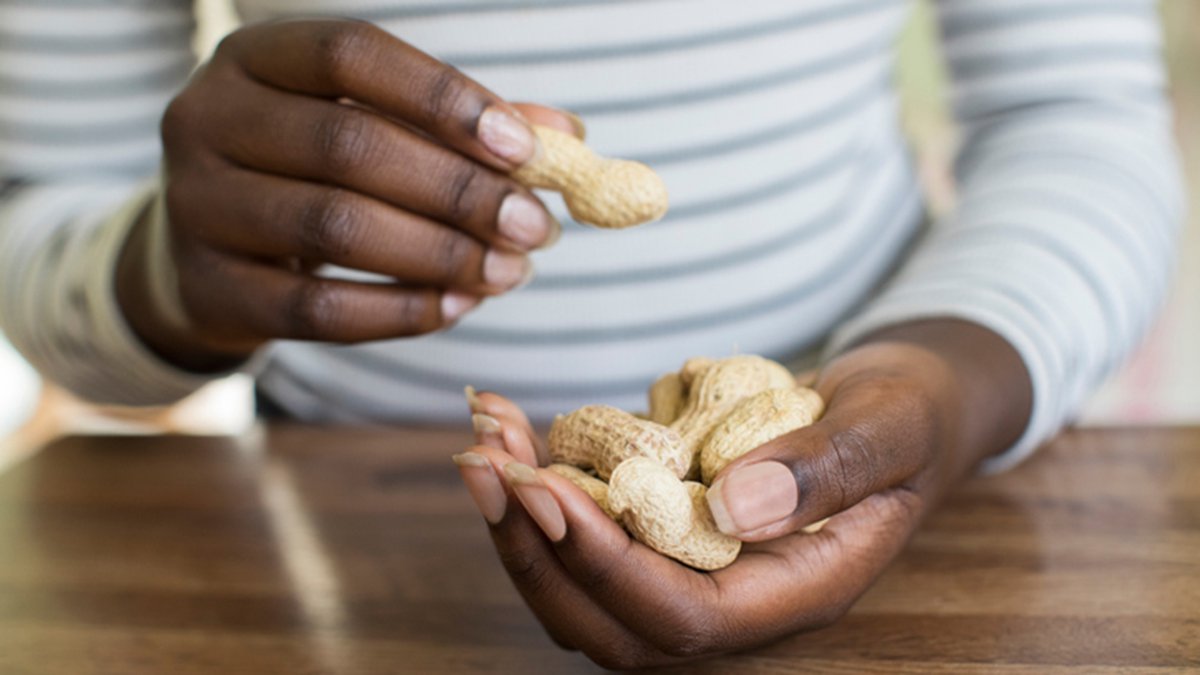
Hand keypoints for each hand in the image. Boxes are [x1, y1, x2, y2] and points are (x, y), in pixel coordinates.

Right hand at [118, 19, 576, 370]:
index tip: (525, 148)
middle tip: (537, 227)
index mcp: (254, 57)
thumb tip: (567, 136)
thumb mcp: (370, 128)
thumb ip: (459, 126)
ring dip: (441, 254)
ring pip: (334, 227)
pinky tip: (457, 306)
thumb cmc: (311, 173)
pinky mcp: (209, 290)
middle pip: (348, 146)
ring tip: (510, 271)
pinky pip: (317, 309)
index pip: (351, 54)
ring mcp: (196, 206)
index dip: (443, 97)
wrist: (207, 255)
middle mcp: (207, 119)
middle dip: (460, 191)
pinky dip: (401, 311)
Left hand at [453, 320, 1030, 666]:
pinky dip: (541, 486)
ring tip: (485, 436)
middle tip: (484, 463)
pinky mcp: (667, 528)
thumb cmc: (907, 416)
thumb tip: (734, 506)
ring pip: (584, 584)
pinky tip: (516, 428)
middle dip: (536, 548)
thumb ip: (826, 472)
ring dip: (521, 518)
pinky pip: (590, 531)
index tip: (547, 492)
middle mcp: (736, 597)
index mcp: (796, 592)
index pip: (685, 617)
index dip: (607, 565)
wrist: (903, 404)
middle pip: (611, 620)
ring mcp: (696, 567)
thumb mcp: (890, 430)